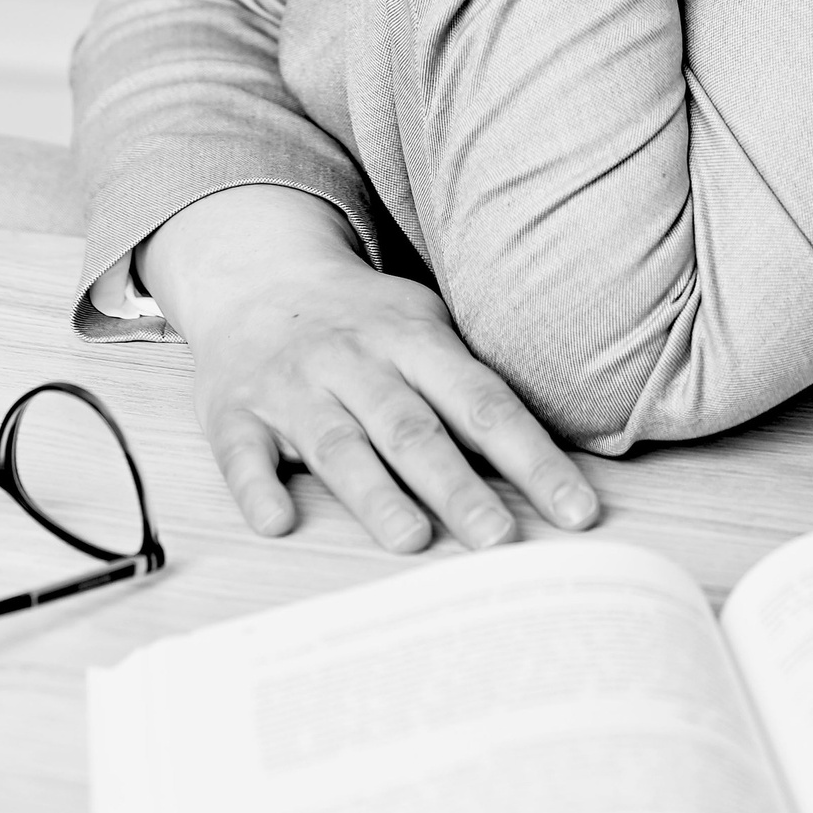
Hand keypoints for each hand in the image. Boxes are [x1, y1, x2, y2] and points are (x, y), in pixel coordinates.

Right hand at [138, 187, 599, 552]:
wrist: (256, 272)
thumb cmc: (362, 319)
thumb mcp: (423, 326)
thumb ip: (470, 388)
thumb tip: (551, 469)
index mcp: (413, 337)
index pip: (484, 402)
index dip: (534, 458)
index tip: (577, 512)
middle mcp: (355, 360)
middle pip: (413, 428)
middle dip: (458, 486)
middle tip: (501, 540)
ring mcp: (293, 387)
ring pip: (339, 444)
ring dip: (375, 494)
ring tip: (412, 540)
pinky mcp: (235, 414)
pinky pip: (244, 454)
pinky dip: (259, 488)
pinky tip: (278, 522)